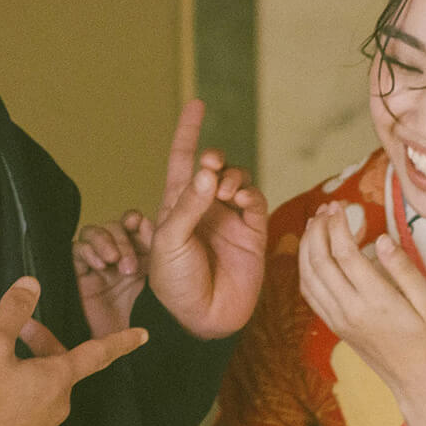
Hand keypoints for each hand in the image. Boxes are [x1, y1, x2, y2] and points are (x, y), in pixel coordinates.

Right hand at [0, 276, 148, 425]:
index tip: (142, 335)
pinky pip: (29, 423)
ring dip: (29, 380)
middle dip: (42, 348)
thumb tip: (31, 284)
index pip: (97, 353)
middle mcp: (58, 407)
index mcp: (57, 378)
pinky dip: (18, 409)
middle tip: (16, 334)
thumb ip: (13, 311)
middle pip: (60, 370)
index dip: (121, 341)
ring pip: (43, 397)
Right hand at [74, 210, 153, 338]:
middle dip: (122, 239)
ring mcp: (96, 264)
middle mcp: (117, 257)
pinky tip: (100, 266)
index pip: (133, 225)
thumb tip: (152, 226)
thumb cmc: (143, 325)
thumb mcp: (157, 288)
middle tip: (130, 263)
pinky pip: (76, 251)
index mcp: (139, 255)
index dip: (135, 221)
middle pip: (113, 227)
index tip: (139, 224)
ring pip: (93, 233)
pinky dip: (88, 252)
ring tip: (113, 260)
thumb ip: (157, 259)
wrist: (122, 353)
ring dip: (104, 242)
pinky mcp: (76, 273)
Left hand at [144, 100, 268, 339]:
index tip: (197, 104)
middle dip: (213, 159)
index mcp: (176, 206)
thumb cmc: (174, 284)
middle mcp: (203, 208)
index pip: (181, 160)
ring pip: (237, 180)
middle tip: (209, 166)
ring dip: (231, 177)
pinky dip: (249, 193)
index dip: (188, 131)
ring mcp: (229, 219)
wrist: (200, 320)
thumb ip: (189, 205)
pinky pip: (255, 201)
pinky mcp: (252, 233)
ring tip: (224, 192)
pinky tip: (240, 200)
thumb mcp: (169, 242)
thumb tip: (208, 169)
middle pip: (213, 166)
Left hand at [295, 203, 425, 406]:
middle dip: (318, 230)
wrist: (418, 381)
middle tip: (326, 208)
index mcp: (375, 301)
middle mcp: (349, 310)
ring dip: (307, 247)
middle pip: (319, 262)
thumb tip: (381, 239)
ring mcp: (338, 320)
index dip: (338, 226)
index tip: (340, 206)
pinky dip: (305, 269)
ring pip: (308, 277)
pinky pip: (310, 294)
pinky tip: (312, 254)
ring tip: (315, 223)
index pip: (345, 254)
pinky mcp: (334, 326)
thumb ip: (404, 269)